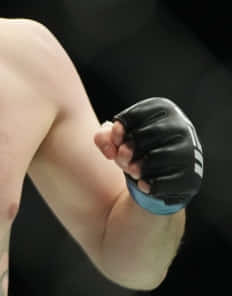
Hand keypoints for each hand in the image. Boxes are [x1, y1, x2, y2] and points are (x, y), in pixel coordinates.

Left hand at [95, 97, 202, 213]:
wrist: (163, 171)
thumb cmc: (136, 146)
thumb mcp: (117, 136)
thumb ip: (104, 136)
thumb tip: (113, 150)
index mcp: (164, 109)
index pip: (135, 115)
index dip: (118, 131)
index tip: (116, 141)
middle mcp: (182, 127)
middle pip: (145, 136)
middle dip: (126, 150)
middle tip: (121, 157)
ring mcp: (190, 153)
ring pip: (156, 158)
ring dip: (135, 167)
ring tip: (131, 170)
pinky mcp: (191, 178)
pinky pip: (165, 182)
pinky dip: (148, 185)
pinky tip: (142, 184)